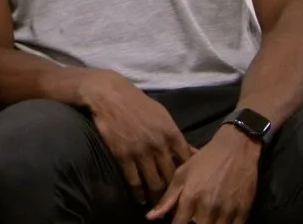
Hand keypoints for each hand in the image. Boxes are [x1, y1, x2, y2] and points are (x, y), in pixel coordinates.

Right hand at [79, 69, 195, 204]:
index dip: (190, 178)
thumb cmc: (139, 103)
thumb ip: (176, 136)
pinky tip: (140, 200)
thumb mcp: (163, 116)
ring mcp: (140, 152)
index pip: (187, 163)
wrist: (110, 95)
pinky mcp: (123, 155)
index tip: (190, 188)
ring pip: (154, 183)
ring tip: (159, 208)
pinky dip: (138, 193)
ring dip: (157, 198)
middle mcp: (159, 146)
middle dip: (175, 193)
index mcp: (172, 134)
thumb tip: (192, 153)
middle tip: (176, 205)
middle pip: (172, 177)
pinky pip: (133, 180)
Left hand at [147, 129, 259, 223]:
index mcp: (191, 197)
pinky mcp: (243, 212)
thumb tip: (151, 218)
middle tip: (191, 218)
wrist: (235, 151)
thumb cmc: (204, 161)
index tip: (177, 222)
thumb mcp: (182, 175)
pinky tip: (219, 220)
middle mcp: (209, 206)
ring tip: (204, 218)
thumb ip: (168, 199)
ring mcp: (228, 211)